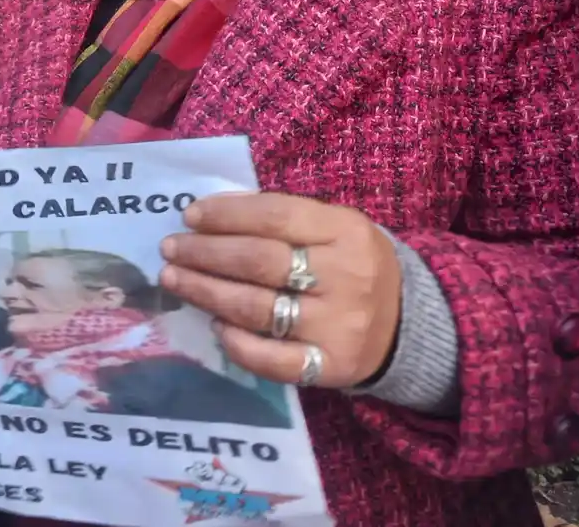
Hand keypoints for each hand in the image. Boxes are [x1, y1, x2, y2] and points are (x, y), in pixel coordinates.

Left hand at [159, 192, 401, 389]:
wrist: (408, 324)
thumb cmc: (352, 264)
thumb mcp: (333, 227)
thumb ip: (282, 217)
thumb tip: (211, 211)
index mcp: (345, 230)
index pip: (274, 216)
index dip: (225, 214)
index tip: (189, 215)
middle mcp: (344, 277)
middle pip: (259, 262)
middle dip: (205, 253)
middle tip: (170, 249)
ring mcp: (338, 326)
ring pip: (256, 309)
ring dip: (206, 292)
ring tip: (175, 280)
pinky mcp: (330, 367)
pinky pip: (272, 360)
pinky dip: (237, 343)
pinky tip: (215, 325)